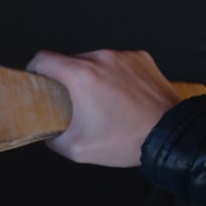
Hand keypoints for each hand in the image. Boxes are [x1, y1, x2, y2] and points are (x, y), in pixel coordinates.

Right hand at [25, 49, 181, 166]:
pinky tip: (121, 95)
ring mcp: (123, 56)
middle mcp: (101, 58)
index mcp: (81, 75)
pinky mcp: (141, 58)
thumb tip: (46, 129)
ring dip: (90, 76)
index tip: (35, 81)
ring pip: (93, 61)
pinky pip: (116, 62)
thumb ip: (52, 137)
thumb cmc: (126, 141)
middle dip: (65, 79)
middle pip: (69, 60)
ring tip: (101, 100)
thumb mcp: (76, 148)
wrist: (171, 136)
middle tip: (72, 102)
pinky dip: (113, 75)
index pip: (43, 59)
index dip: (34, 70)